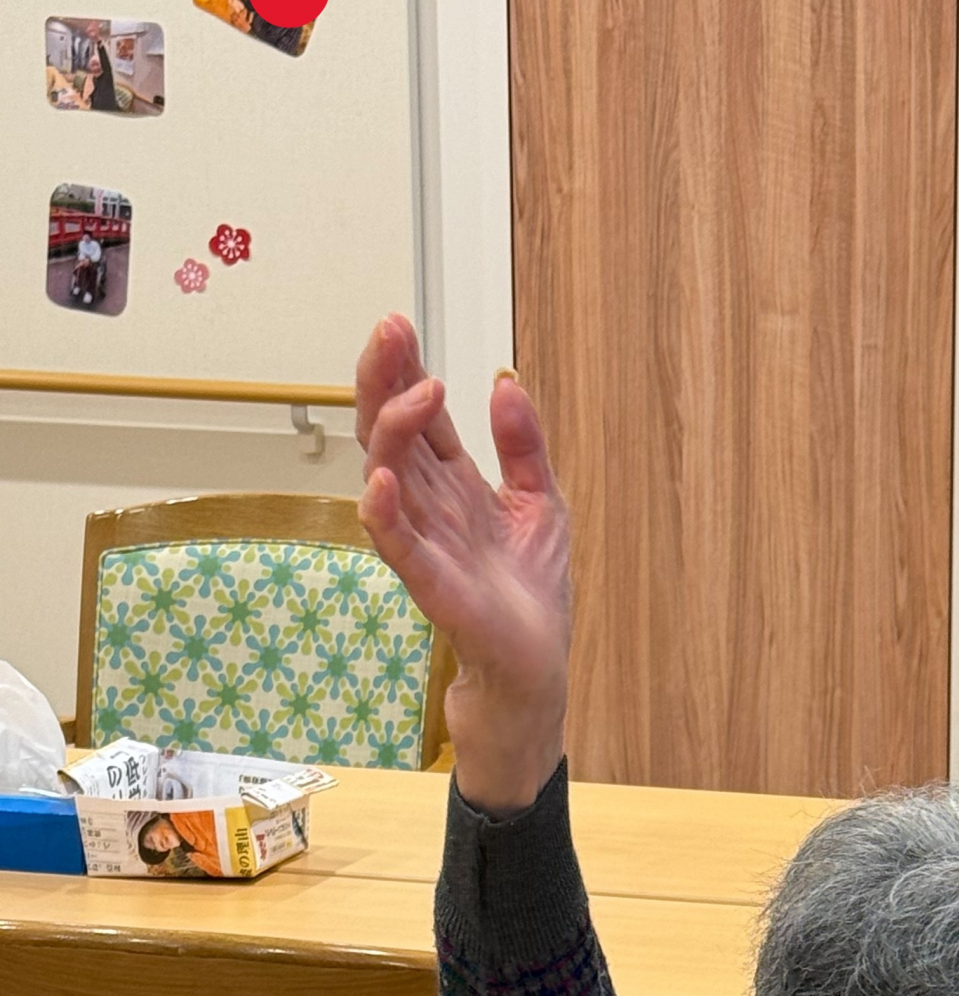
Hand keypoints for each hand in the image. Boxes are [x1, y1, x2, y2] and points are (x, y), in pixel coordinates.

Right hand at [355, 313, 570, 815]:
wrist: (535, 674)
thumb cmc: (530, 598)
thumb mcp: (540, 504)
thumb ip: (523, 444)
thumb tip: (504, 379)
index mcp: (451, 486)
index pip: (419, 417)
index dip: (405, 369)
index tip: (399, 322)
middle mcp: (428, 508)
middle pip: (390, 432)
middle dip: (384, 379)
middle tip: (390, 331)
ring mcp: (423, 545)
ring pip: (387, 475)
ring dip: (394, 430)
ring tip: (414, 390)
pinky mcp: (430, 586)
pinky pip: (395, 545)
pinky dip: (383, 513)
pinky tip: (381, 480)